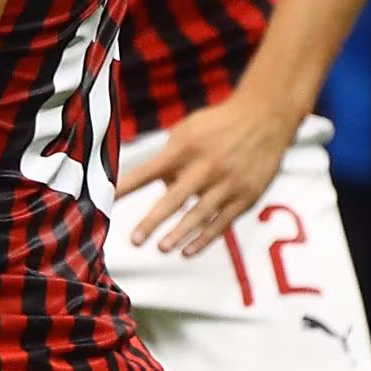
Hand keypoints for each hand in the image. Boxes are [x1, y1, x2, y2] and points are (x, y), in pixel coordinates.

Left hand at [113, 93, 296, 255]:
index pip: (146, 172)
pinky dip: (204, 239)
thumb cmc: (217, 125)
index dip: (125, 188)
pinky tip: (187, 251)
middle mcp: (205, 168)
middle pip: (174, 199)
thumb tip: (157, 189)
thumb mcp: (185, 132)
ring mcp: (227, 184)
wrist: (265, 118)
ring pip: (199, 215)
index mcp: (182, 149)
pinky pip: (222, 223)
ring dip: (179, 235)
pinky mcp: (246, 197)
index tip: (105, 203)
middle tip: (134, 240)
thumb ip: (168, 160)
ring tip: (161, 248)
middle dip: (153, 221)